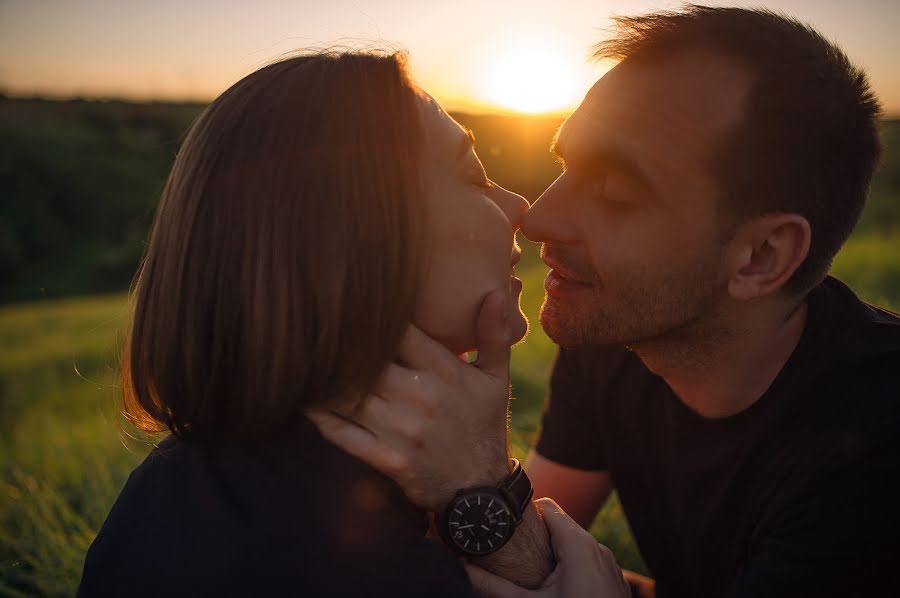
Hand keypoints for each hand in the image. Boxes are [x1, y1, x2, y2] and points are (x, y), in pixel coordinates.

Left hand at [308, 288, 512, 510]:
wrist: (480, 488)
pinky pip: (344, 434)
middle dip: (343, 346)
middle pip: (367, 361)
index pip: (401, 332)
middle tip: (318, 329)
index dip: (375, 317)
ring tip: (306, 360)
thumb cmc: (484, 424)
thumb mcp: (496, 379)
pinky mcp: (387, 458)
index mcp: (445, 372)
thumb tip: (495, 294)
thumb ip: (493, 335)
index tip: (354, 303)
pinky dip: (322, 419)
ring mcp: (401, 429)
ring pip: (350, 395)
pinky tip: (306, 403)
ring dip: (327, 379)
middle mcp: (420, 397)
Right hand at [465, 498, 632, 597]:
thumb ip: (494, 587)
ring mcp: (608, 565)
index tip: (502, 524)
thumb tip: (463, 568)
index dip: (522, 512)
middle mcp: (597, 548)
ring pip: (573, 545)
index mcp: (578, 545)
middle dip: (533, 536)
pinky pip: (587, 561)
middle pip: (558, 526)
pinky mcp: (612, 580)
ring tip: (527, 568)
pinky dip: (568, 566)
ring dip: (550, 553)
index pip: (546, 506)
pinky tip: (552, 585)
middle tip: (507, 550)